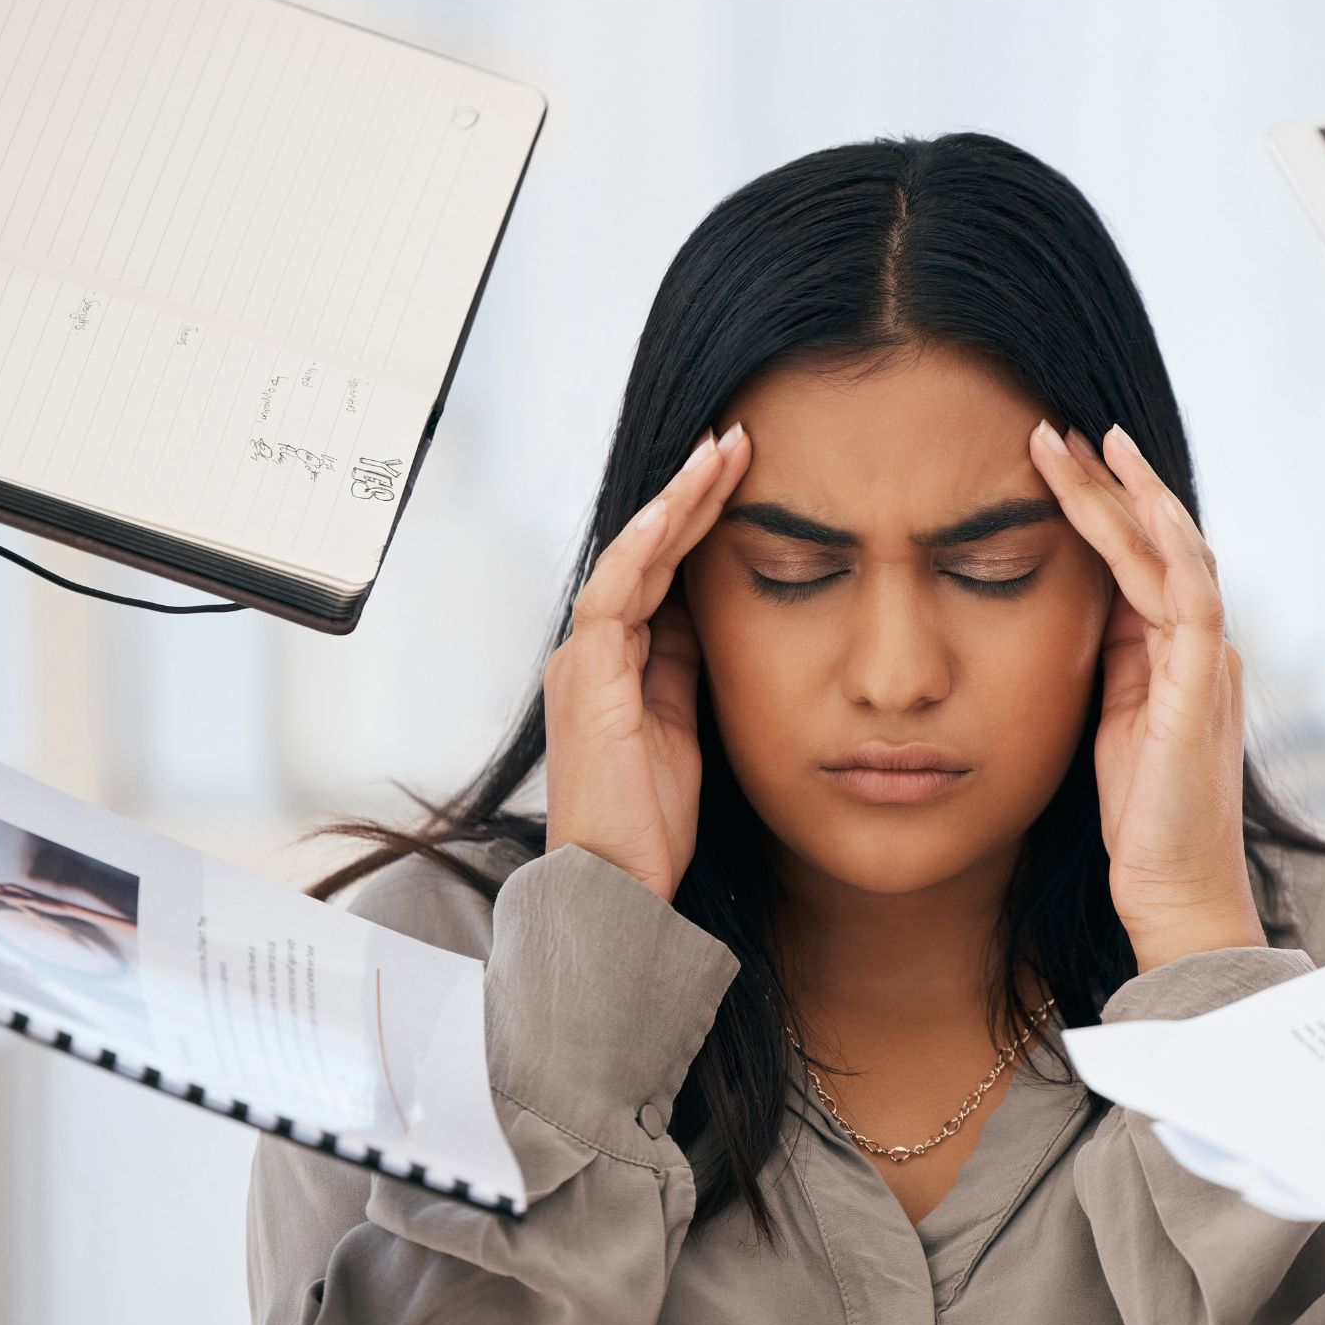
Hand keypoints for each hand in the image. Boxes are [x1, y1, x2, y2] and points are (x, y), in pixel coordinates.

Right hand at [542, 424, 752, 903]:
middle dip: (691, 492)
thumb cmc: (647, 822)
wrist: (615, 884)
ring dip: (674, 502)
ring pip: (630, 558)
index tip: (740, 476)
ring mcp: (584, 662)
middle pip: (645, 550)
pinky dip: (641, 548)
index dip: (698, 520)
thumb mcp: (684, 728)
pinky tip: (673, 510)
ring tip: (718, 454)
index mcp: (617, 663)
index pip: (661, 571)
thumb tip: (708, 616)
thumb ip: (685, 670)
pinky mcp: (586, 679)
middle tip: (735, 440)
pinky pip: (612, 596)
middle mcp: (593, 652)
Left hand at [1029, 420, 1266, 973]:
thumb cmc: (1139, 821)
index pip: (1144, 561)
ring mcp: (1208, 661)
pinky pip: (1189, 592)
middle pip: (1159, 541)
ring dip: (1127, 493)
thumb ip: (1109, 665)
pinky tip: (1131, 499)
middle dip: (1108, 483)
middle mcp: (1203, 646)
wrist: (1175, 891)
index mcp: (1179, 655)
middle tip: (1056, 430)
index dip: (1102, 510)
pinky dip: (1162, 540)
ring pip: (1174, 550)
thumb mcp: (1110, 724)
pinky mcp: (1202, 683)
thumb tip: (1080, 609)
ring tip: (1083, 442)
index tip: (1055, 464)